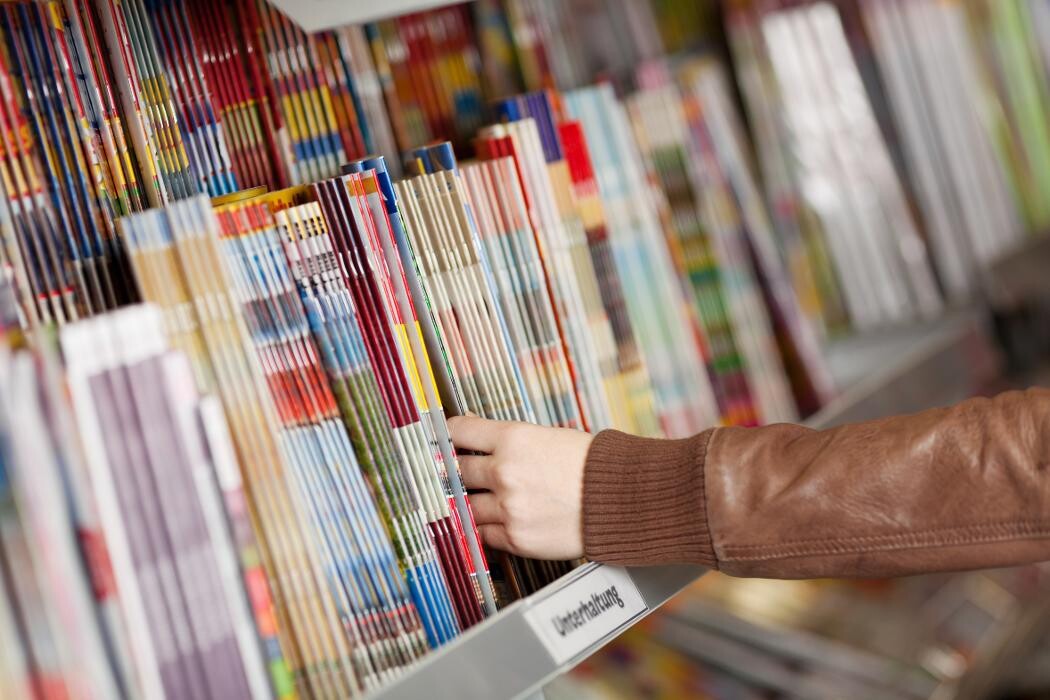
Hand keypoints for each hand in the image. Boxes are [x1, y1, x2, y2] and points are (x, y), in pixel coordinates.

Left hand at [447, 415, 592, 560]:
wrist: (621, 500)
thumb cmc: (591, 465)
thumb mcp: (549, 436)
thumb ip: (511, 440)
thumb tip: (480, 436)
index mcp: (513, 439)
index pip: (459, 432)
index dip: (447, 436)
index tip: (442, 440)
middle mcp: (505, 472)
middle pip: (457, 471)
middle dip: (456, 473)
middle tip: (457, 473)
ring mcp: (508, 508)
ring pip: (467, 506)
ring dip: (471, 503)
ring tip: (482, 499)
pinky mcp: (516, 538)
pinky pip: (483, 534)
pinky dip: (485, 528)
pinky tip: (495, 520)